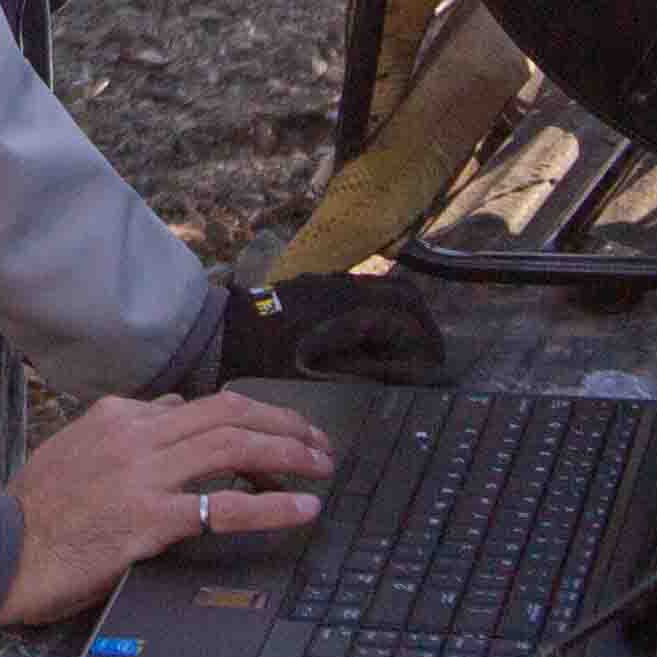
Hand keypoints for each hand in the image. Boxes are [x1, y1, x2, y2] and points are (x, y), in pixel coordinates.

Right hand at [0, 389, 334, 627]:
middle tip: (317, 443)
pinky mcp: (150, 519)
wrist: (3, 551)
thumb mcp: (76, 450)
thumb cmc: (37, 512)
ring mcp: (144, 475)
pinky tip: (302, 507)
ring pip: (235, 445)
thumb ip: (125, 433)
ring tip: (321, 465)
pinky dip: (272, 504)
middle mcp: (136, 434)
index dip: (250, 419)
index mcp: (118, 415)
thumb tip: (172, 412)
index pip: (201, 405)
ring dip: (289, 452)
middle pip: (230, 413)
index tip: (275, 438)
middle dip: (284, 423)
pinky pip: (224, 505)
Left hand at [214, 275, 447, 385]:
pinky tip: (373, 339)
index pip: (406, 322)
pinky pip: (364, 290)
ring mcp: (332, 282)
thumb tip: (412, 372)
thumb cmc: (267, 360)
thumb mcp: (322, 374)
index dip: (426, 347)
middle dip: (424, 324)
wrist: (221, 332)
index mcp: (351, 310)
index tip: (435, 368)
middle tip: (431, 354)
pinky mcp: (318, 284)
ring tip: (408, 349)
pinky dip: (381, 311)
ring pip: (385, 289)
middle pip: (405, 296)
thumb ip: (370, 370)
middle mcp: (347, 287)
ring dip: (403, 316)